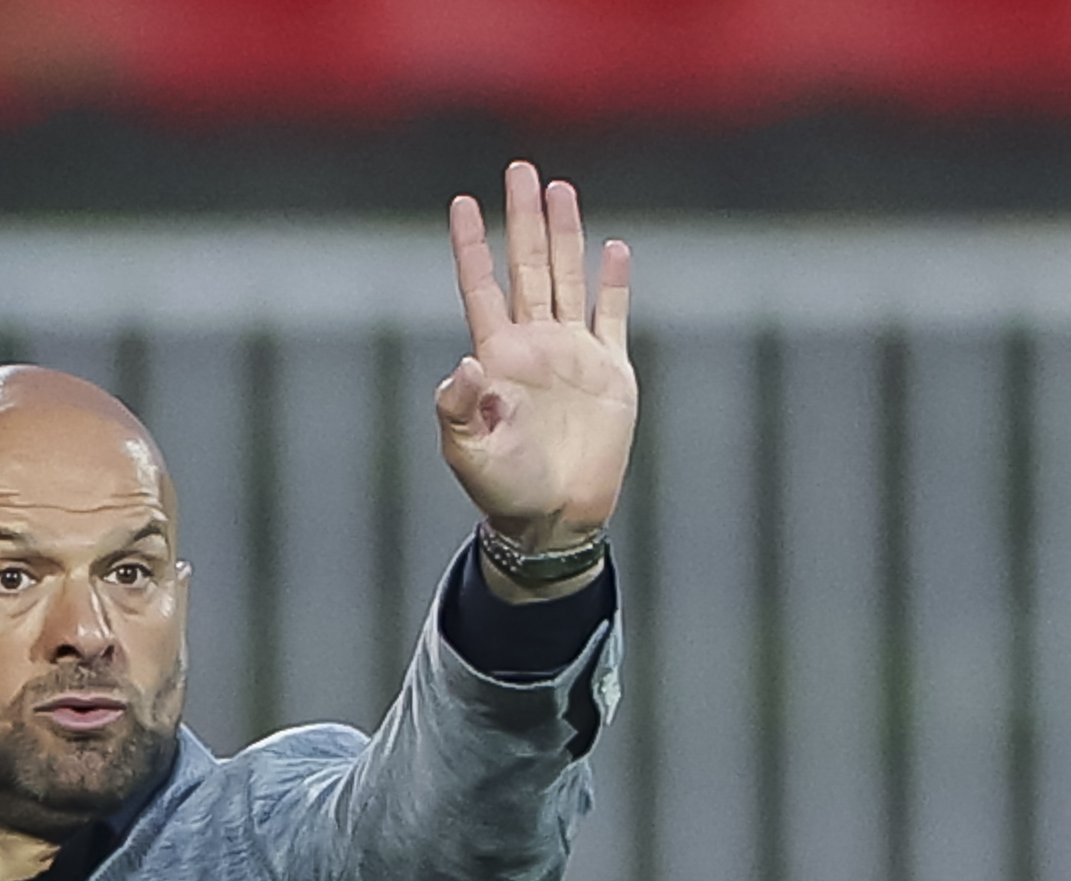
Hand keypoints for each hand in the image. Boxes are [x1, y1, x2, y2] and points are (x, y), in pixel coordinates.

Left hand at [435, 161, 635, 556]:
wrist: (554, 519)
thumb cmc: (503, 490)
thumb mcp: (466, 452)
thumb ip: (456, 408)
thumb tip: (468, 362)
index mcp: (497, 356)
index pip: (481, 287)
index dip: (471, 246)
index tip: (461, 203)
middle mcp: (534, 344)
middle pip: (527, 266)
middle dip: (522, 218)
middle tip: (520, 170)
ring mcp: (573, 354)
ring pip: (568, 278)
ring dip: (564, 235)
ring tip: (560, 190)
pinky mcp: (610, 372)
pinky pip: (611, 317)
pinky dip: (614, 284)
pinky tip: (614, 249)